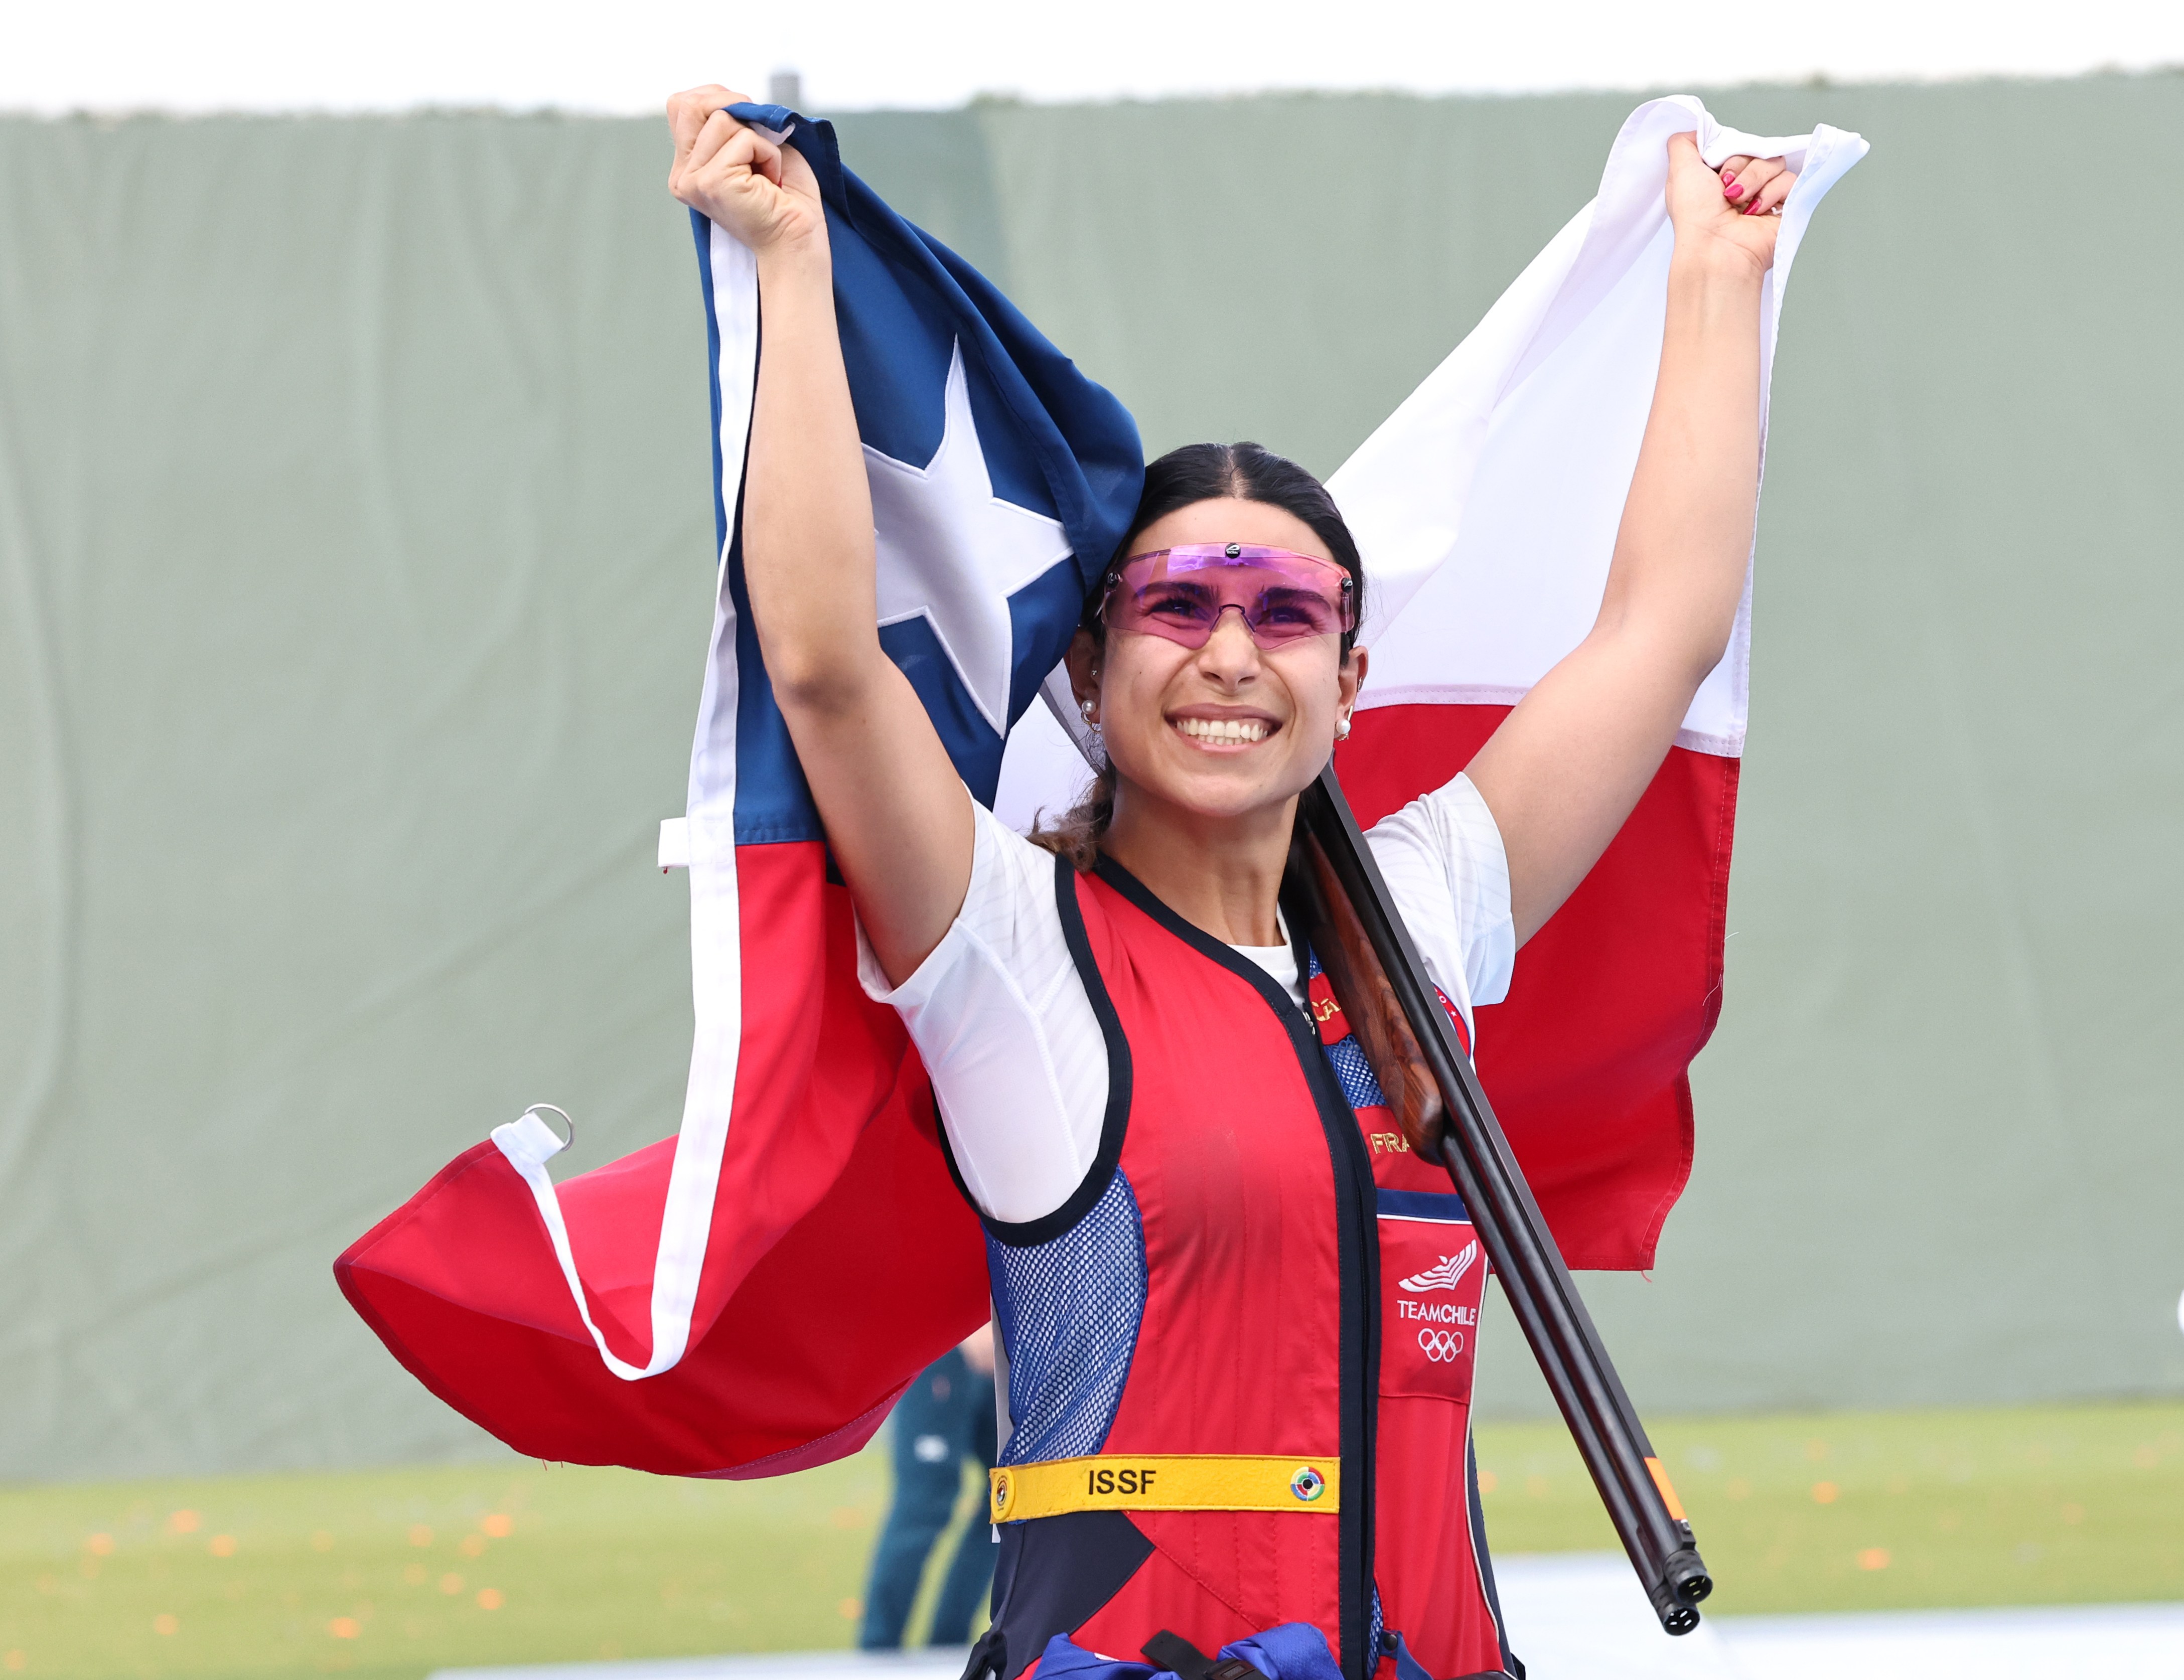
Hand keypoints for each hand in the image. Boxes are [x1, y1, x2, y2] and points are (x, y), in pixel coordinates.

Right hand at [666, 84, 826, 257]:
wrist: (799, 242)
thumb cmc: (787, 198)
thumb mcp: (757, 145)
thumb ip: (735, 120)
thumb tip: (731, 99)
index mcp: (688, 167)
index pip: (681, 106)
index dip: (716, 98)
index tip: (748, 123)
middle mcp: (683, 176)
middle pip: (689, 104)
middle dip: (731, 106)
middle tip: (761, 137)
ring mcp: (693, 180)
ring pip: (720, 119)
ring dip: (758, 139)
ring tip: (767, 173)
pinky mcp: (711, 182)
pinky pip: (744, 139)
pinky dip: (768, 153)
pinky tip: (771, 183)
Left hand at [1663, 131, 1794, 275]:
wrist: (1716, 249)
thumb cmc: (1695, 214)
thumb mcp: (1679, 170)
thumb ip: (1683, 143)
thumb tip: (1699, 129)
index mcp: (1718, 177)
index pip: (1737, 145)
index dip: (1728, 152)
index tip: (1715, 168)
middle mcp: (1742, 185)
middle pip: (1757, 149)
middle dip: (1739, 166)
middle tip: (1725, 190)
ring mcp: (1765, 195)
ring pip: (1774, 162)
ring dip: (1752, 180)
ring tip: (1738, 203)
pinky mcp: (1785, 205)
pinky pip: (1789, 180)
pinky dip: (1769, 194)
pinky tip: (1754, 213)